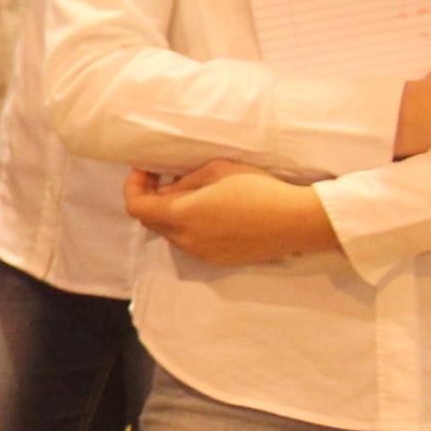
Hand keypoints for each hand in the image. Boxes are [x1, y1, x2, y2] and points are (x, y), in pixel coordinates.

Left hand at [124, 160, 340, 265]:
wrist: (297, 221)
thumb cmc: (259, 188)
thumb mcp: (216, 171)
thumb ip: (182, 182)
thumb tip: (164, 191)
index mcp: (183, 215)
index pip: (136, 207)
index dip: (133, 186)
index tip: (146, 170)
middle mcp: (188, 239)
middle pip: (150, 221)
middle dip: (149, 198)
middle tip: (162, 178)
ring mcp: (204, 253)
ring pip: (170, 234)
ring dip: (170, 214)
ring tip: (189, 193)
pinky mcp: (220, 260)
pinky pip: (191, 243)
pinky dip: (188, 227)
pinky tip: (208, 211)